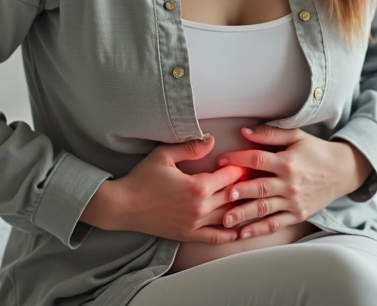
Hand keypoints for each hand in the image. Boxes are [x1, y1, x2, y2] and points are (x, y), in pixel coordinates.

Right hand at [83, 134, 249, 243]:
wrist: (122, 206)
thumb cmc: (141, 179)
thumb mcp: (164, 155)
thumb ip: (190, 147)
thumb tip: (211, 139)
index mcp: (197, 186)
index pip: (230, 176)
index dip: (239, 168)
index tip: (245, 162)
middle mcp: (200, 207)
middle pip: (232, 196)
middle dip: (244, 187)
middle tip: (253, 180)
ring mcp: (195, 224)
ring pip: (228, 217)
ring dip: (241, 209)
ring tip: (251, 201)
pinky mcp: (188, 235)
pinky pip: (215, 237)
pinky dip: (230, 234)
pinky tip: (239, 230)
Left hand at [214, 125, 370, 238]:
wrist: (343, 171)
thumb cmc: (316, 151)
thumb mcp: (297, 136)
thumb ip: (270, 134)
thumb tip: (244, 132)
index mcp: (287, 162)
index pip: (258, 160)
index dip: (238, 159)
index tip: (221, 161)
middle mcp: (290, 183)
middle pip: (259, 187)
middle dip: (239, 192)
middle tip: (221, 195)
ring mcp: (293, 201)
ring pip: (265, 209)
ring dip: (244, 214)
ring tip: (226, 219)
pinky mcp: (298, 214)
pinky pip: (276, 223)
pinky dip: (259, 229)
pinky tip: (243, 233)